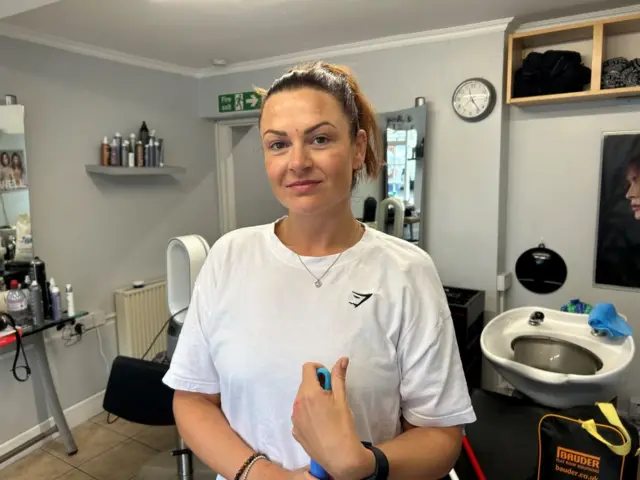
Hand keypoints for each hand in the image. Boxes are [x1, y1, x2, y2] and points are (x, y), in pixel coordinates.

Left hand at [291, 358, 374, 479]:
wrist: (340, 457)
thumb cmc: (343, 425)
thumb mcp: (342, 398)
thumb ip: (339, 377)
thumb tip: (342, 359)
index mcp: (309, 393)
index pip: (307, 368)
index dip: (319, 369)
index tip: (328, 378)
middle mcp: (297, 403)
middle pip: (305, 384)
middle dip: (317, 385)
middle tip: (331, 397)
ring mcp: (294, 418)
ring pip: (301, 400)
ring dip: (311, 400)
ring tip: (326, 413)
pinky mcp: (295, 431)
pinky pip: (299, 415)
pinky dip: (308, 414)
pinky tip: (320, 425)